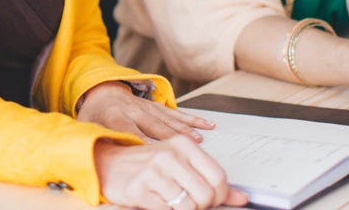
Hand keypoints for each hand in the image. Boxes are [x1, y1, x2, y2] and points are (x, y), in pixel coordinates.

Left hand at [76, 82, 213, 141]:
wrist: (101, 90)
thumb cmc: (94, 113)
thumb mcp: (87, 125)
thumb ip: (97, 137)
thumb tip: (102, 156)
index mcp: (116, 116)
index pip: (131, 130)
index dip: (143, 140)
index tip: (155, 151)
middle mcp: (135, 110)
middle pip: (155, 125)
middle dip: (171, 136)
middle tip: (186, 146)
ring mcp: (148, 107)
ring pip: (169, 119)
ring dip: (185, 129)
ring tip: (199, 138)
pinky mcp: (157, 106)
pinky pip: (176, 113)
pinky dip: (192, 119)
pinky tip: (206, 124)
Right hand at [94, 136, 248, 208]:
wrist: (107, 164)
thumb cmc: (146, 166)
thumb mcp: (180, 165)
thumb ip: (210, 180)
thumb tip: (241, 197)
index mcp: (183, 145)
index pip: (218, 177)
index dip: (219, 196)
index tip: (210, 200)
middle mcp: (169, 155)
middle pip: (205, 195)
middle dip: (201, 206)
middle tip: (188, 203)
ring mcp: (153, 172)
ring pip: (188, 206)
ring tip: (171, 201)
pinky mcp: (139, 189)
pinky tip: (156, 202)